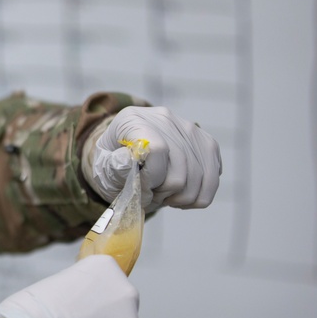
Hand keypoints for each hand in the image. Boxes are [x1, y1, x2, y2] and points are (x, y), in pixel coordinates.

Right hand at [0, 255, 139, 317]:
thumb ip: (75, 289)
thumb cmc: (31, 311)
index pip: (105, 272)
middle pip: (117, 302)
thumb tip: (78, 303)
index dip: (89, 288)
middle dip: (102, 313)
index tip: (74, 299)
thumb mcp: (52, 285)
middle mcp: (125, 293)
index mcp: (105, 267)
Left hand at [84, 106, 221, 210]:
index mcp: (133, 120)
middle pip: (181, 170)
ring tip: (163, 196)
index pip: (157, 149)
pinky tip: (178, 195)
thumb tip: (128, 161)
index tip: (142, 190)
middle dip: (164, 193)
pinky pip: (212, 179)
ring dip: (180, 198)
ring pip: (200, 178)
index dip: (152, 178)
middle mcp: (165, 119)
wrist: (127, 153)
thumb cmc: (113, 163)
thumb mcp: (104, 166)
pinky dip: (196, 197)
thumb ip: (114, 167)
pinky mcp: (206, 143)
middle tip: (150, 196)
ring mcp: (190, 130)